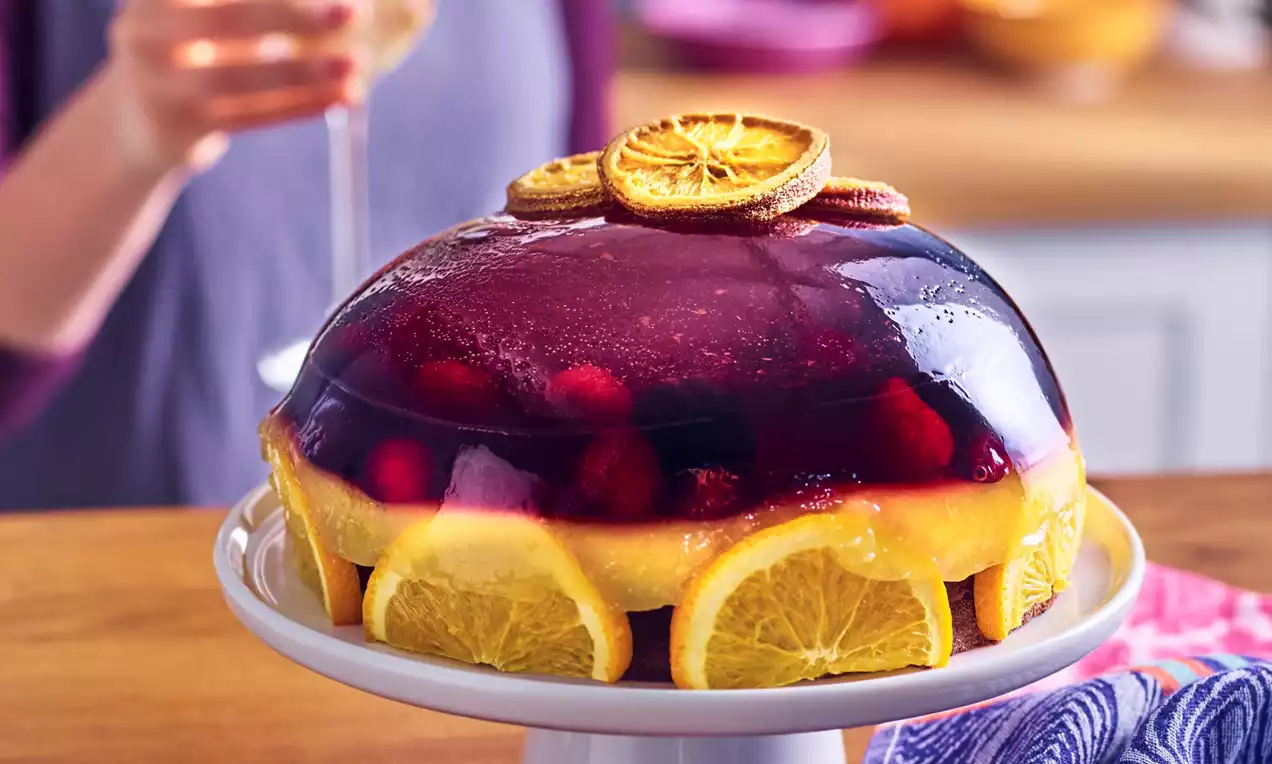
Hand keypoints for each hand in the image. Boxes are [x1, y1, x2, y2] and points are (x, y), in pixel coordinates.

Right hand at [108, 0, 362, 173]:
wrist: (133, 124)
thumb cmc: (186, 50)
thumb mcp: (199, 12)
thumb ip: (252, 5)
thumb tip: (336, 0)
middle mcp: (142, 32)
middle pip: (228, 21)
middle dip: (294, 14)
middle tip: (353, 11)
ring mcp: (155, 85)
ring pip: (240, 78)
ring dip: (305, 71)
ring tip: (356, 63)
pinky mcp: (178, 129)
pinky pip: (250, 116)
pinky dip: (300, 105)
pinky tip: (342, 95)